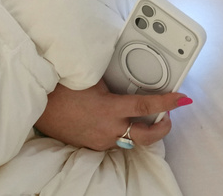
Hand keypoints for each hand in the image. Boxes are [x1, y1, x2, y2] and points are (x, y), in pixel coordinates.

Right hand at [35, 80, 191, 150]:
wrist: (39, 104)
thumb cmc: (63, 88)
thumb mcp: (94, 79)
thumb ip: (115, 82)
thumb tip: (130, 78)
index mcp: (111, 110)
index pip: (147, 106)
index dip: (168, 102)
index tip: (182, 99)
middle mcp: (108, 129)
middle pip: (147, 137)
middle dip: (163, 127)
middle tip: (168, 116)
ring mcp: (100, 140)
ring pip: (130, 139)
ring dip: (141, 129)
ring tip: (144, 116)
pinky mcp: (91, 145)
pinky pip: (113, 140)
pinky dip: (121, 131)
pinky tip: (118, 121)